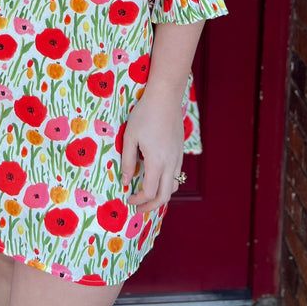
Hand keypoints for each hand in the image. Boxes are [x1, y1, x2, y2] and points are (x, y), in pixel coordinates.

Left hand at [121, 89, 185, 211]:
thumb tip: (125, 182)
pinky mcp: (180, 151)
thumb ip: (127, 161)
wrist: (165, 98)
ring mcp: (178, 157)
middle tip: (138, 207)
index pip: (150, 192)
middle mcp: (171, 163)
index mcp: (156, 161)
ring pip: (174, 186)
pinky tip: (157, 177)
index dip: (139, 200)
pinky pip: (176, 174)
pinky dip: (167, 183)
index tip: (129, 198)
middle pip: (166, 196)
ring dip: (162, 195)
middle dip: (152, 206)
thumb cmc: (144, 115)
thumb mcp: (130, 137)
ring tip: (148, 195)